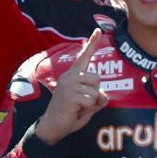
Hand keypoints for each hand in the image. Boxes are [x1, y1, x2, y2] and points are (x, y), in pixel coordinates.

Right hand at [34, 30, 108, 144]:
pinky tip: (75, 111)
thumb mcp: (88, 105)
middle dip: (95, 92)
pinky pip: (91, 100)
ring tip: (78, 107)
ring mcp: (69, 84)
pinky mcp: (70, 94)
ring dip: (91, 102)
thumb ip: (98, 98)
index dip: (92, 43)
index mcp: (73, 75)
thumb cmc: (69, 115)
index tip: (98, 30)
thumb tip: (104, 95)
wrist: (52, 127)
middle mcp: (69, 76)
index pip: (84, 56)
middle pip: (97, 78)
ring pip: (96, 90)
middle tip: (81, 103)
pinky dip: (88, 109)